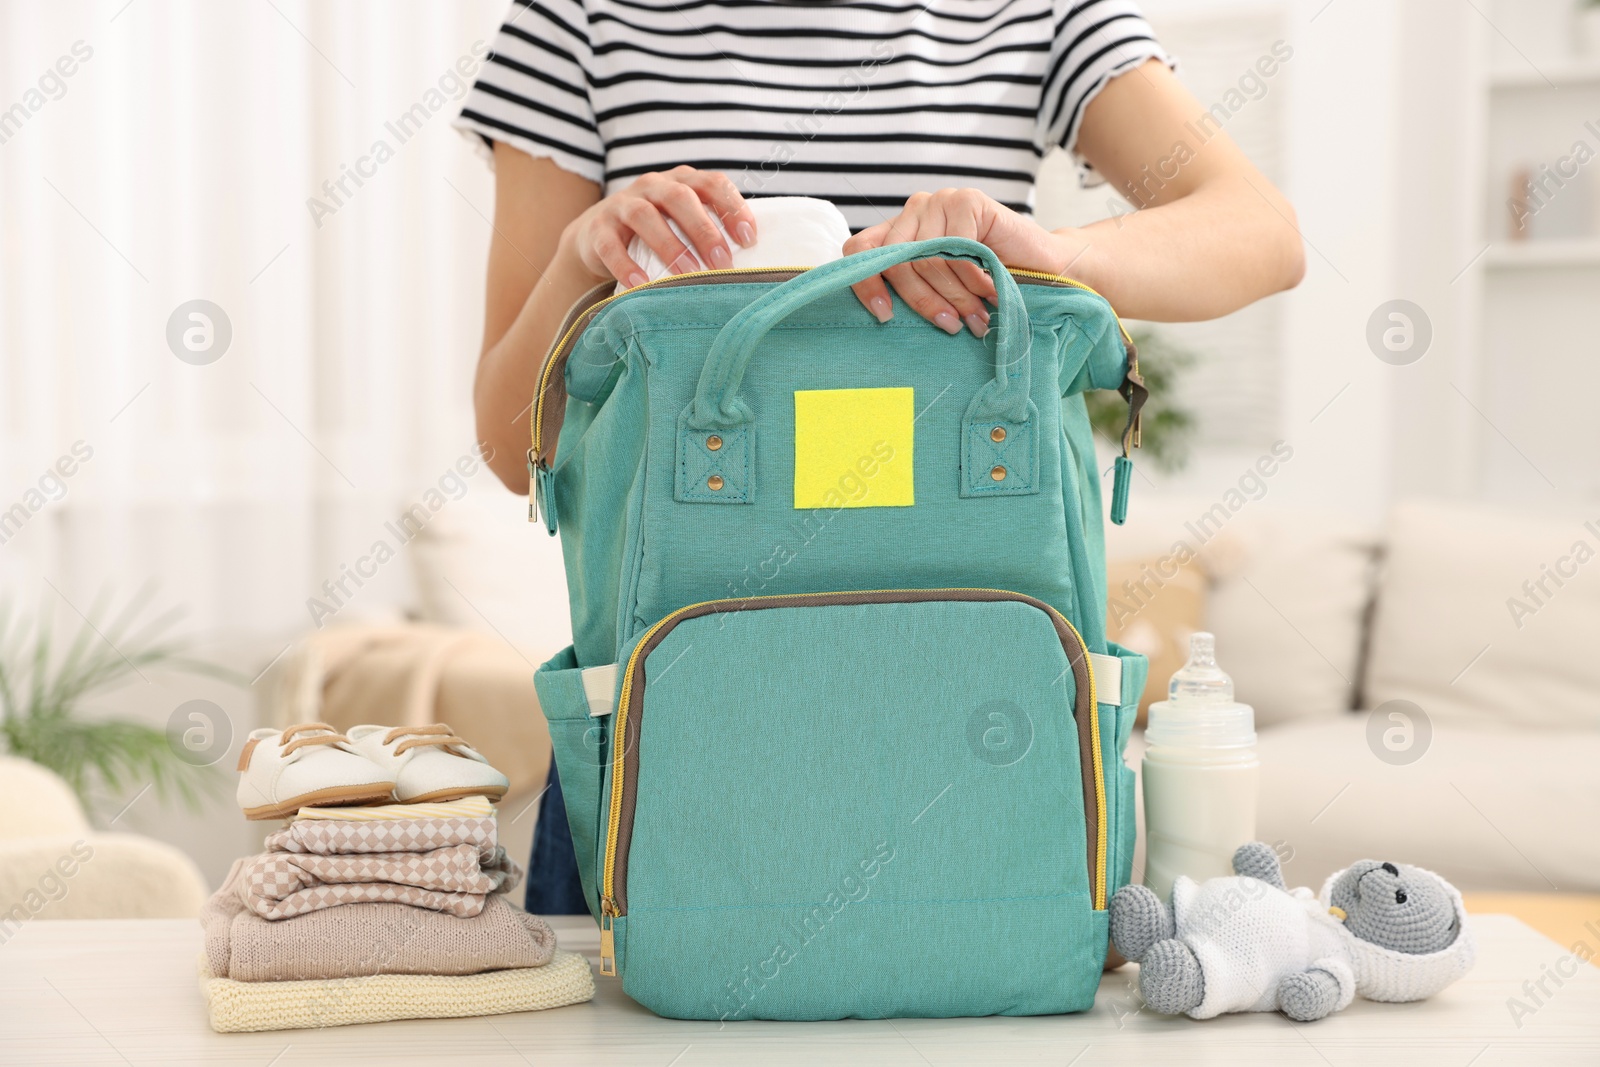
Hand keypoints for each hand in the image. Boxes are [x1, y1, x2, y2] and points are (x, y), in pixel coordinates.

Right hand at [562, 166, 756, 288]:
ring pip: (645, 217)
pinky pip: (610, 245)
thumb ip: (712, 230)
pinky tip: (642, 284)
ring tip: (688, 274)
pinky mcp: (597, 229)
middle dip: (704, 231)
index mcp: (681, 181)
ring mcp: (622, 204)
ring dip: (670, 246)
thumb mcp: (684, 223)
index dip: (732, 207)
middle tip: (724, 263)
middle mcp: (652, 186)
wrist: (597, 236)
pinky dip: (625, 265)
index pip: (712, 183)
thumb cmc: (657, 232)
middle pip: (680, 199)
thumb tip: (756, 261)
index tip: (750, 238)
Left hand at [844, 188, 1076, 336]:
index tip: (885, 317)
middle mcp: (912, 214)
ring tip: (976, 318)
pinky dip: (972, 275)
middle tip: (952, 326)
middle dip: (924, 301)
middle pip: (895, 261)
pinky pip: (955, 245)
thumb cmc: (988, 288)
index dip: (864, 283)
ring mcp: (938, 202)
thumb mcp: (940, 294)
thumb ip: (911, 292)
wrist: (1043, 270)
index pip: (858, 250)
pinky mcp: (966, 200)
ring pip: (925, 257)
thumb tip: (881, 317)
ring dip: (954, 295)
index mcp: (897, 234)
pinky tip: (989, 289)